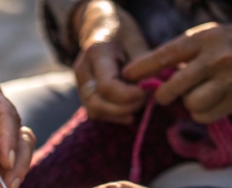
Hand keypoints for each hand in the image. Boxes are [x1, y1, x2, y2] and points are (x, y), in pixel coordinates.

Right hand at [73, 1, 148, 122]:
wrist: (101, 27)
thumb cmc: (122, 33)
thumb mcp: (136, 42)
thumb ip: (142, 67)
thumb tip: (151, 89)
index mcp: (95, 53)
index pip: (107, 86)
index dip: (128, 95)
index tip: (146, 91)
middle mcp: (82, 71)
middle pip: (97, 104)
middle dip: (124, 108)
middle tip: (144, 99)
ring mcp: (80, 84)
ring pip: (94, 111)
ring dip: (119, 114)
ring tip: (138, 105)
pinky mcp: (83, 93)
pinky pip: (96, 112)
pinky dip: (114, 116)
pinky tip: (130, 113)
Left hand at [123, 22, 231, 123]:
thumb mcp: (217, 33)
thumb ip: (189, 48)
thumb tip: (154, 67)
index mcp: (207, 37)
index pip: (166, 54)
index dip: (143, 67)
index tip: (127, 76)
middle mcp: (217, 58)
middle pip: (173, 87)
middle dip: (163, 95)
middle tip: (164, 95)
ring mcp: (230, 81)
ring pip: (190, 104)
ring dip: (187, 104)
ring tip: (196, 94)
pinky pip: (205, 116)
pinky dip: (202, 113)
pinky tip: (209, 103)